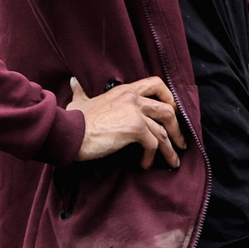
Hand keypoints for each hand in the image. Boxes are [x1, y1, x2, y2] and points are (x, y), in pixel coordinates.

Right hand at [69, 75, 184, 166]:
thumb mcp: (80, 101)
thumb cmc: (73, 120)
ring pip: (163, 131)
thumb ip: (81, 91)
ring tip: (173, 161)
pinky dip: (151, 157)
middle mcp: (133, 98)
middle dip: (177, 129)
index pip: (155, 84)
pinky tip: (144, 165)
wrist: (68, 132)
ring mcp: (135, 112)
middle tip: (180, 143)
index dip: (169, 98)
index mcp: (124, 91)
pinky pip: (152, 145)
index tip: (173, 112)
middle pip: (167, 110)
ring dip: (170, 149)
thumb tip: (74, 82)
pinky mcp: (135, 129)